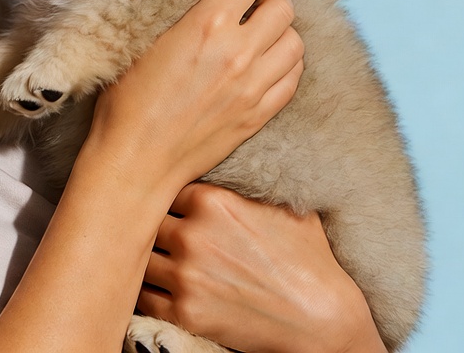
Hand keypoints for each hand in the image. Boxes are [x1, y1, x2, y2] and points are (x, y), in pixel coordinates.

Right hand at [89, 0, 303, 196]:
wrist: (136, 160)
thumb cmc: (128, 99)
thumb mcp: (143, 39)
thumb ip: (179, 11)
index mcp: (206, 25)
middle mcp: (238, 52)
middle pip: (282, 7)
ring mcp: (253, 86)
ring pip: (295, 42)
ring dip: (283, 29)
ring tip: (266, 28)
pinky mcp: (259, 114)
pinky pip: (293, 78)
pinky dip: (288, 63)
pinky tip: (270, 61)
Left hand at [138, 183, 385, 352]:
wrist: (323, 321)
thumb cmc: (308, 258)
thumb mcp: (282, 204)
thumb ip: (248, 178)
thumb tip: (235, 144)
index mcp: (210, 200)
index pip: (161, 184)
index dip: (159, 190)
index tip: (160, 195)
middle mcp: (193, 234)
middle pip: (144, 217)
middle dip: (145, 221)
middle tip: (141, 222)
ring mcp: (186, 275)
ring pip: (140, 256)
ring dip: (142, 256)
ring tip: (141, 252)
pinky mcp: (186, 313)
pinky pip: (143, 297)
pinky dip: (144, 292)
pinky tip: (150, 286)